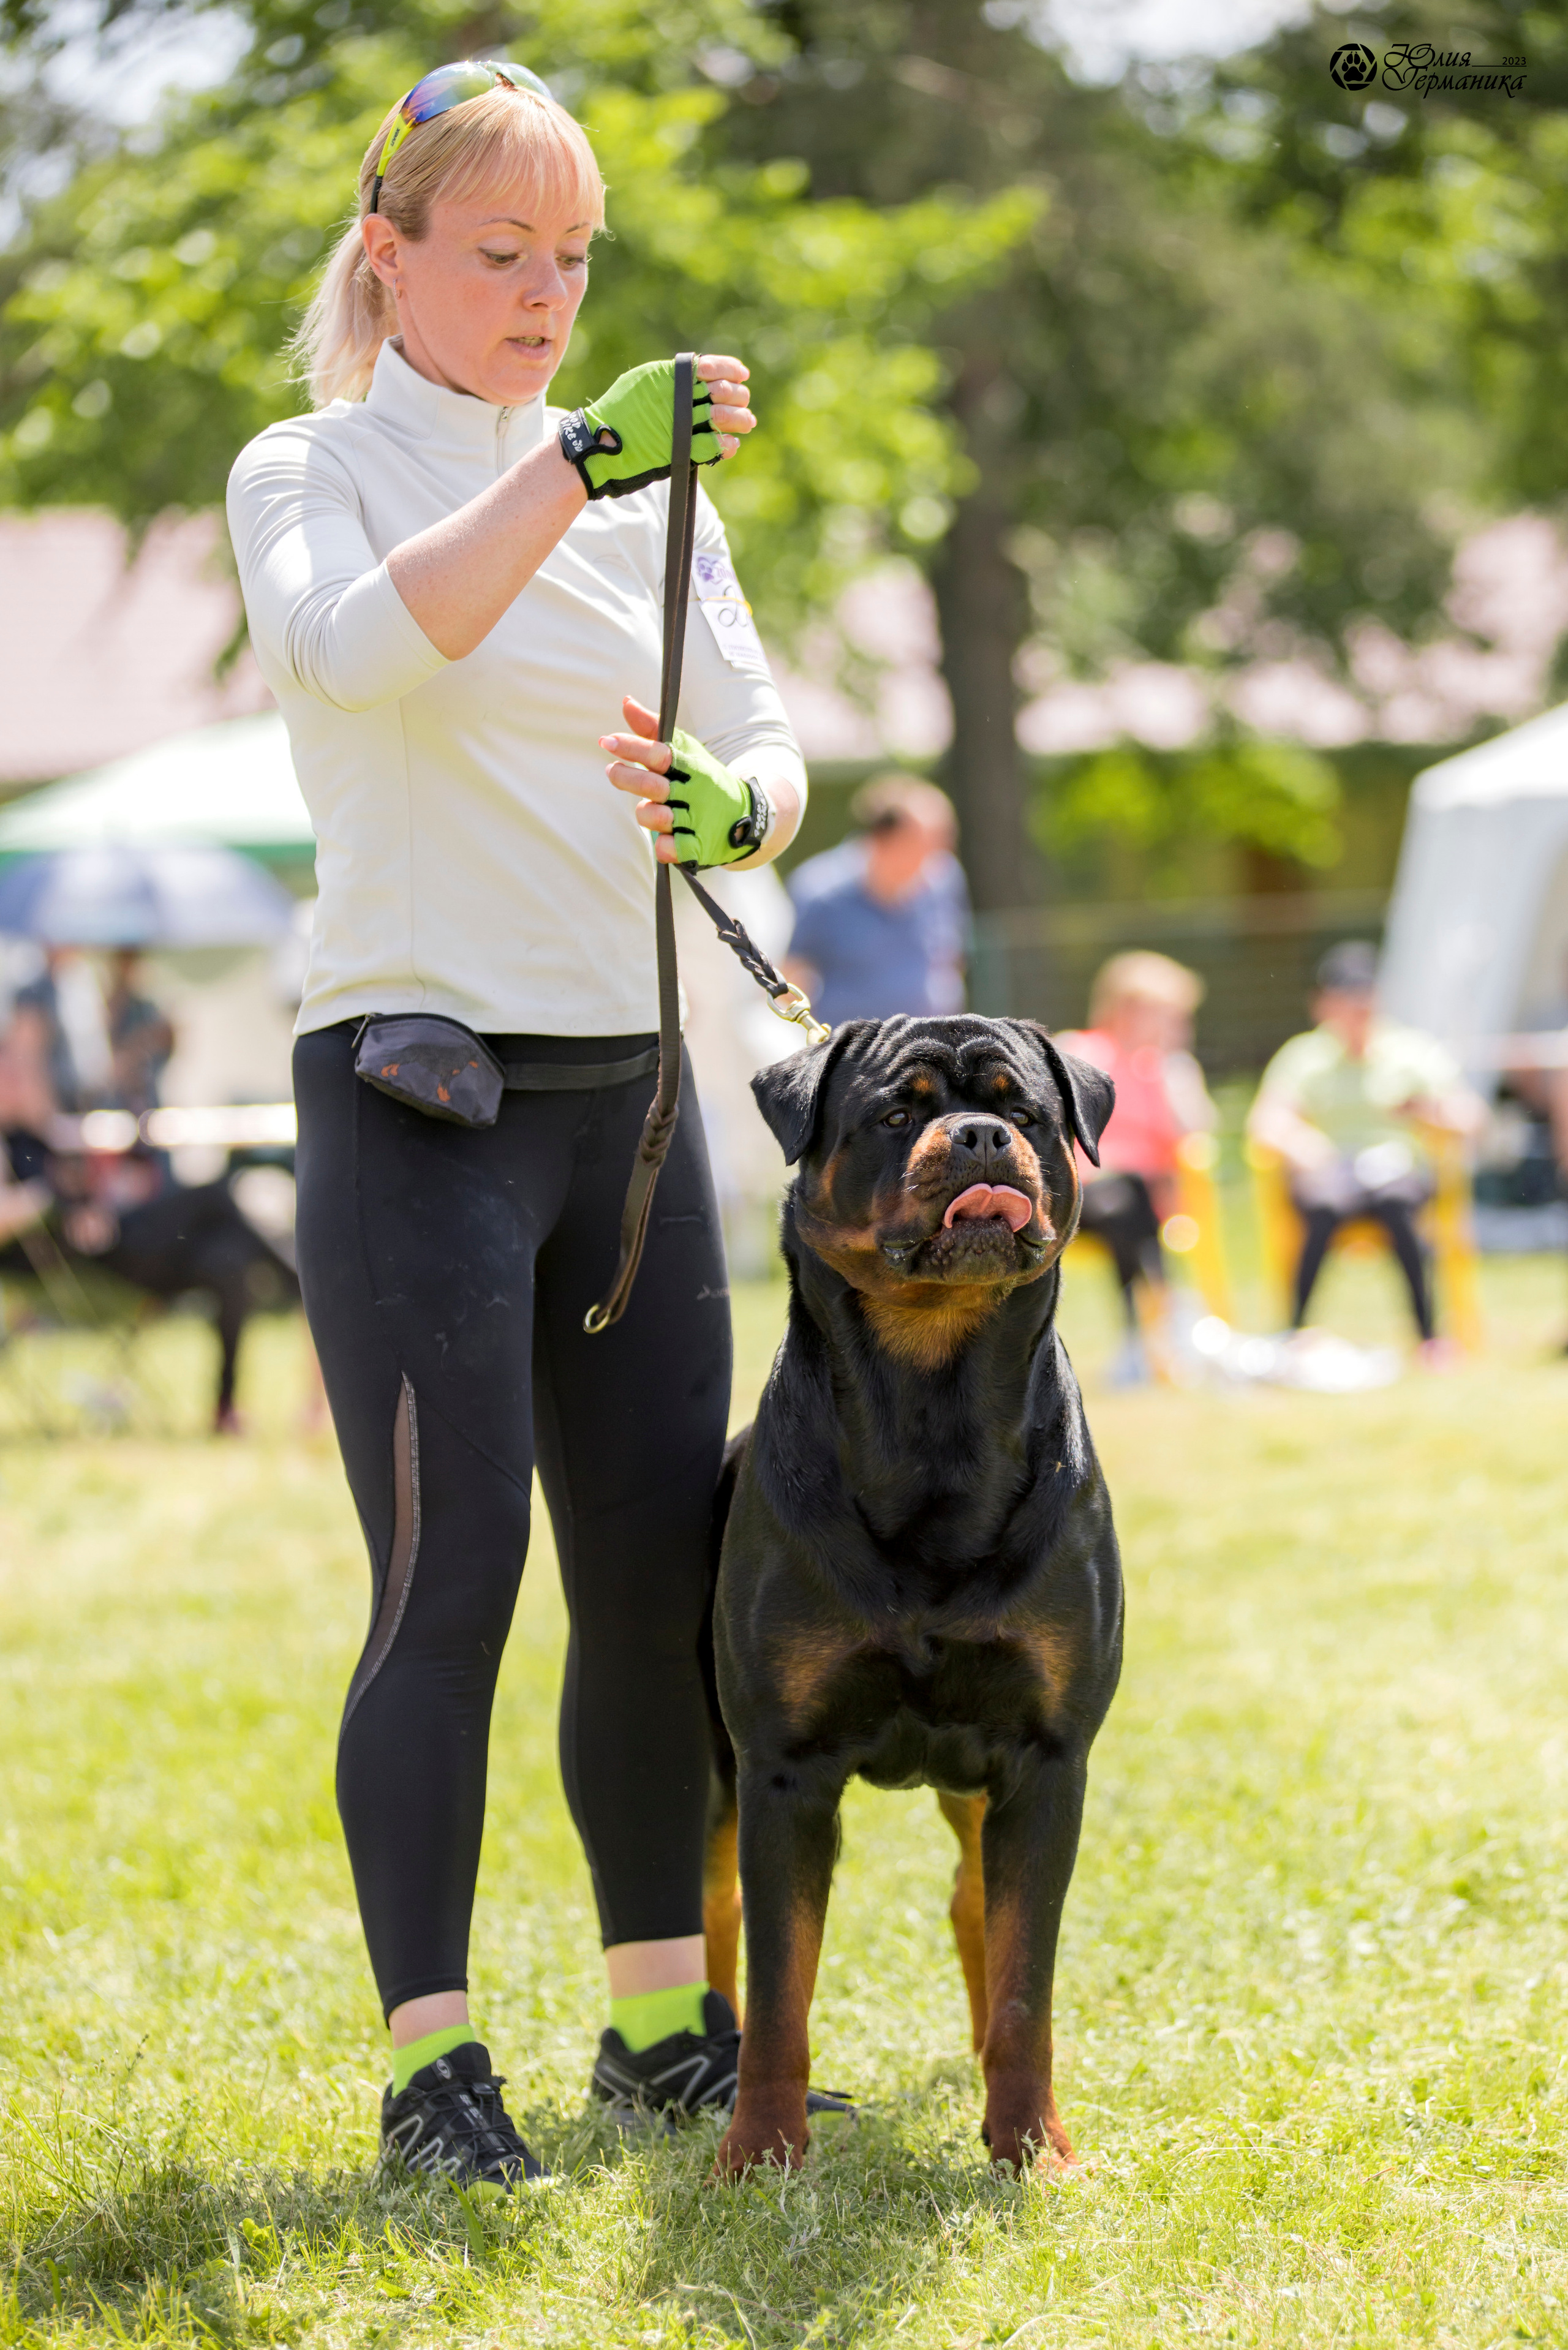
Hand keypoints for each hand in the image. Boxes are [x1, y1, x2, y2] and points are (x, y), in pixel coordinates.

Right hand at [560, 354, 753, 501]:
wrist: (599, 444)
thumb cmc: (618, 413)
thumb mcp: (643, 383)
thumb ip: (670, 378)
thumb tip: (697, 376)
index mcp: (670, 376)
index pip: (712, 366)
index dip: (731, 370)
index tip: (742, 376)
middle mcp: (678, 396)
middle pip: (723, 392)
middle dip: (738, 397)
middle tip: (742, 405)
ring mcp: (680, 423)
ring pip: (722, 417)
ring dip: (739, 420)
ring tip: (745, 423)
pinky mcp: (680, 450)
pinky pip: (713, 446)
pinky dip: (725, 445)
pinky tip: (730, 444)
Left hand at [601, 697, 766, 867]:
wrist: (748, 816)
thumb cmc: (704, 779)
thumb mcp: (686, 750)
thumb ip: (653, 729)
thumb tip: (626, 702)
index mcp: (692, 766)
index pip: (660, 754)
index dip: (632, 747)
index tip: (606, 742)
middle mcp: (695, 793)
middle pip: (653, 787)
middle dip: (627, 778)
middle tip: (612, 771)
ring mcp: (697, 821)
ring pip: (656, 818)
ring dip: (644, 812)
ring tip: (648, 808)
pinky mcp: (698, 848)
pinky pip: (668, 849)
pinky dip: (662, 844)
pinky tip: (666, 836)